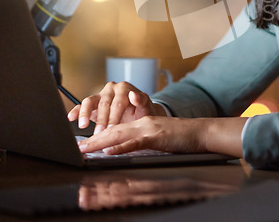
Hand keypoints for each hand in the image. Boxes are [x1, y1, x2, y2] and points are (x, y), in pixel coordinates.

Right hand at [67, 82, 166, 134]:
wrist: (139, 115)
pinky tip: (71, 118)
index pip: (118, 103)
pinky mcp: (92, 103)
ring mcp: (101, 95)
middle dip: (101, 120)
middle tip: (99, 133)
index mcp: (124, 88)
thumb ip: (142, 101)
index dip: (114, 116)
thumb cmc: (142, 112)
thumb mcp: (146, 107)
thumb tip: (135, 95)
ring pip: (90, 101)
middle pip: (104, 103)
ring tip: (83, 126)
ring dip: (85, 114)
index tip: (111, 128)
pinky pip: (82, 106)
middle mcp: (111, 89)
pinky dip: (76, 111)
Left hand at [77, 116, 246, 157]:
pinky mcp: (157, 136)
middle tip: (77, 148)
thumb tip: (123, 153)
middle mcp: (143, 124)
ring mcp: (150, 129)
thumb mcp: (159, 140)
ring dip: (100, 142)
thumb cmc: (183, 138)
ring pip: (120, 134)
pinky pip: (136, 141)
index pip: (117, 131)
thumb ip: (142, 144)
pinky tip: (110, 151)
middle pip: (113, 131)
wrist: (201, 132)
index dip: (99, 138)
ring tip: (85, 149)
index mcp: (143, 125)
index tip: (83, 146)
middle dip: (93, 140)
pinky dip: (122, 146)